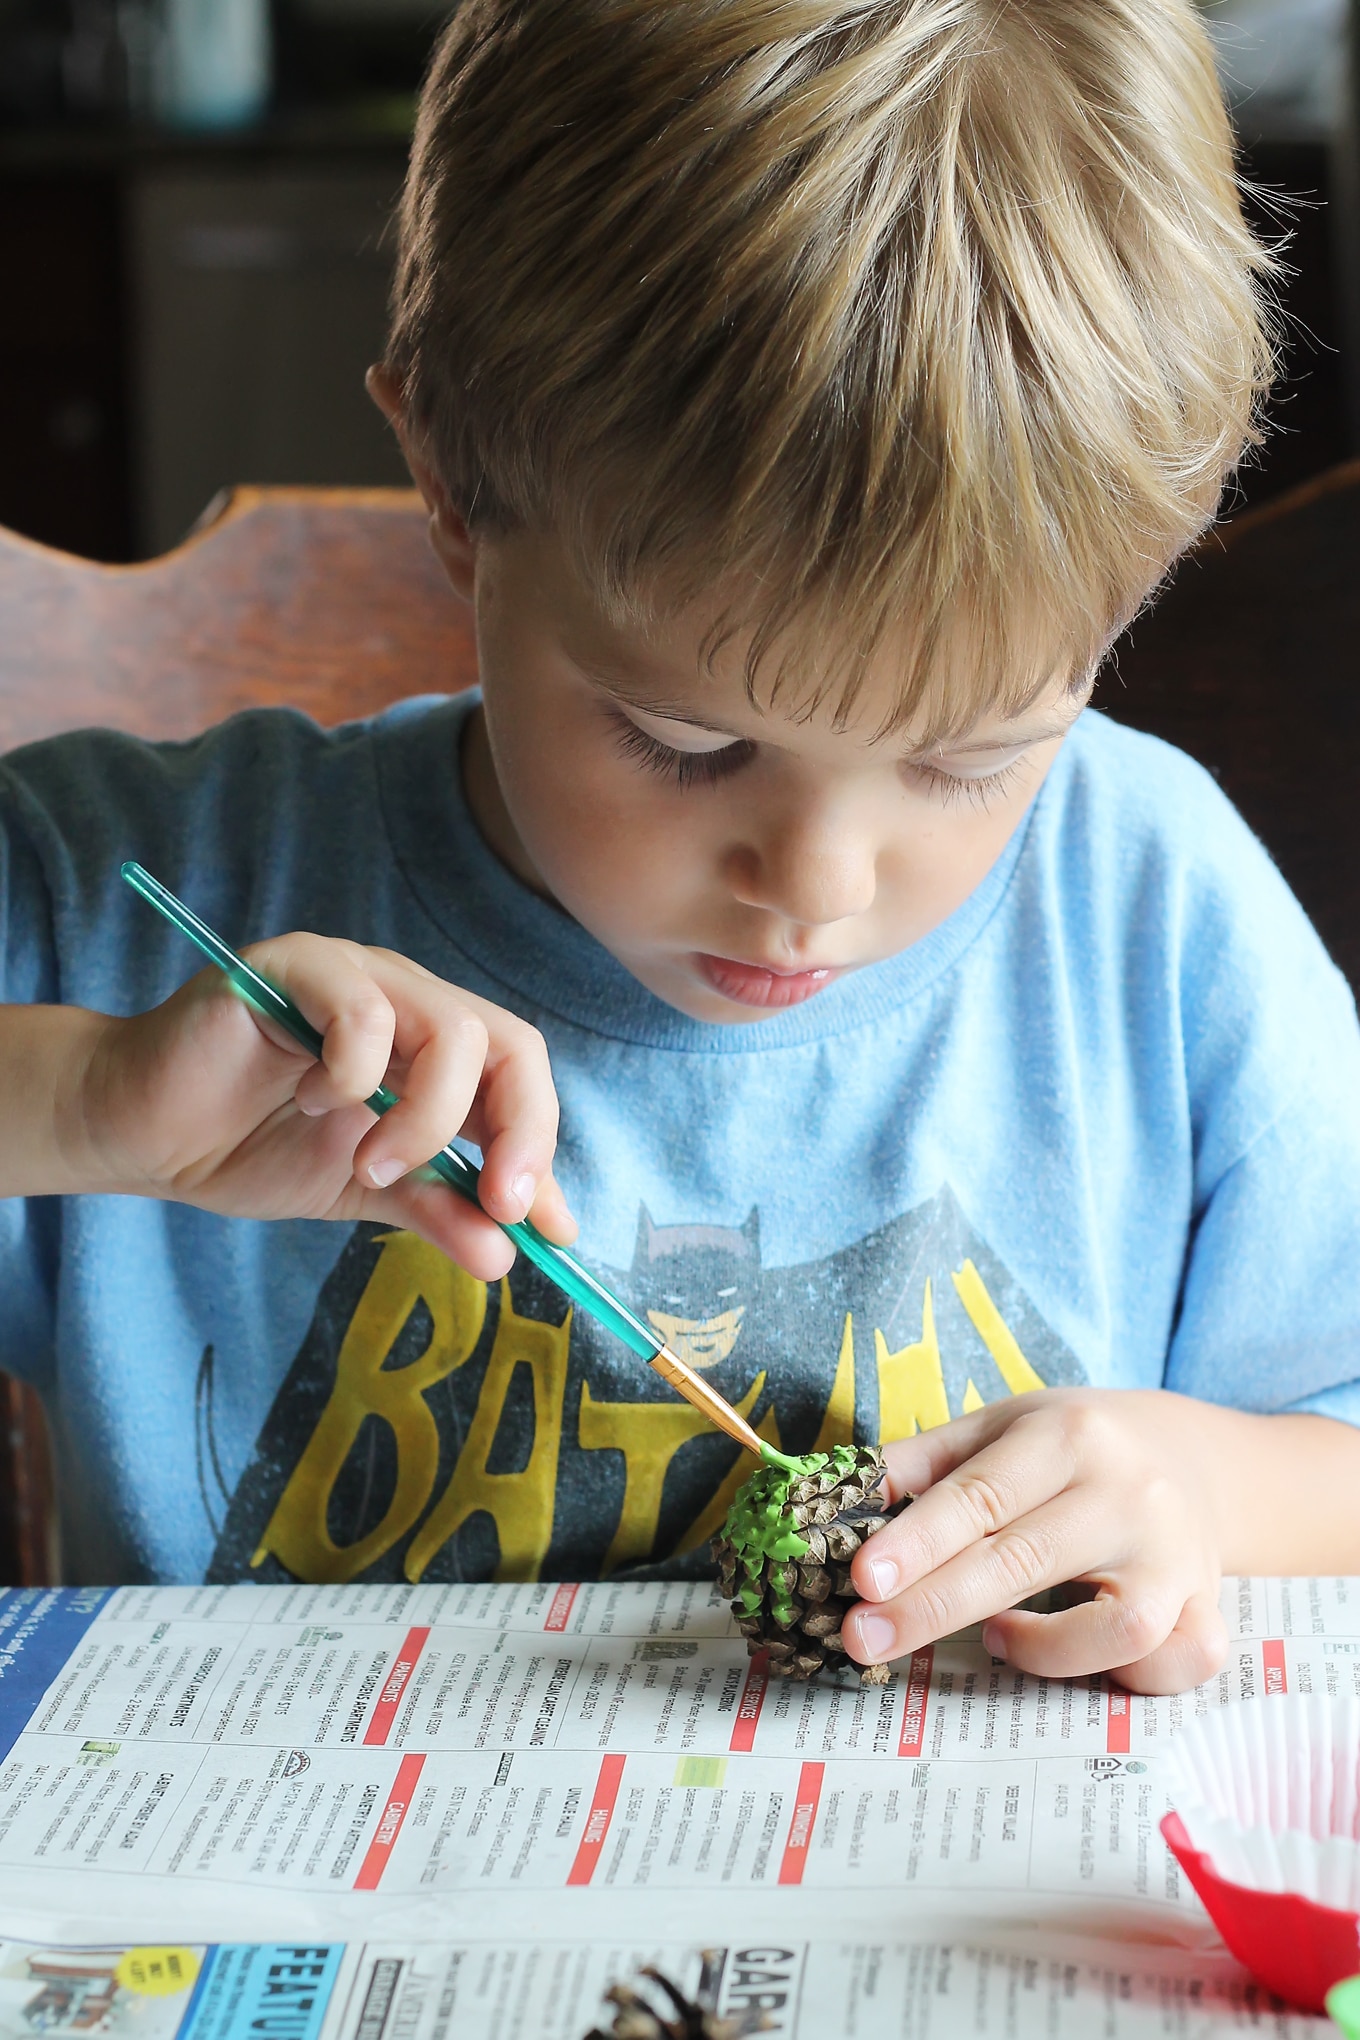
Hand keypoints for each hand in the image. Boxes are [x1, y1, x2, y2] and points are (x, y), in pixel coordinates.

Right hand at [62, 933, 574, 1277]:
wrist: (143, 1137)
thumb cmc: (248, 1145)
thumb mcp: (363, 1191)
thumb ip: (436, 1209)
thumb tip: (506, 1256)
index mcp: (431, 1047)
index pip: (520, 1077)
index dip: (541, 1148)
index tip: (542, 1229)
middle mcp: (406, 999)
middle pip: (507, 1043)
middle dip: (521, 1131)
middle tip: (494, 1203)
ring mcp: (356, 976)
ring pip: (451, 1028)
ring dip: (427, 1118)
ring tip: (370, 1164)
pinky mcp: (297, 967)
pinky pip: (363, 1011)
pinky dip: (353, 1073)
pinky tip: (311, 1101)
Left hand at [843, 1389, 1232, 1693]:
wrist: (1191, 1454)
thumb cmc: (1073, 1445)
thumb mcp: (1001, 1425)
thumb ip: (925, 1460)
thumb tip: (842, 1499)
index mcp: (1067, 1438)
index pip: (982, 1494)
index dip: (919, 1540)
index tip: (861, 1577)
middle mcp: (1128, 1495)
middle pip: (1026, 1561)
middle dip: (934, 1606)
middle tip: (862, 1637)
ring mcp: (1176, 1558)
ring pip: (1119, 1629)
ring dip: (1043, 1652)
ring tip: (997, 1634)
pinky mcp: (1207, 1608)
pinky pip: (1179, 1663)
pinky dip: (1126, 1678)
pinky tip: (1077, 1657)